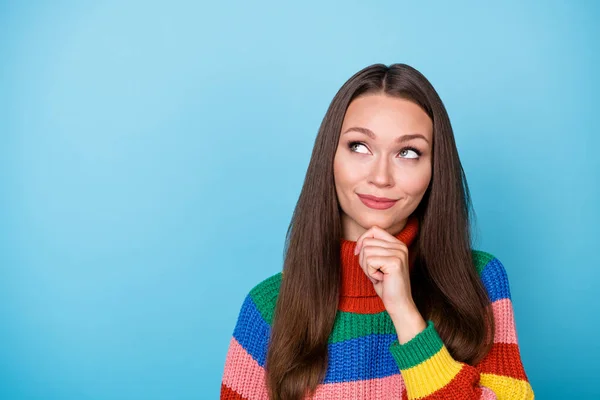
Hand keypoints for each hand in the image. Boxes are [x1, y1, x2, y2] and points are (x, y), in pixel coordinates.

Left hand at [354, 225, 426, 342]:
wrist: (399, 304)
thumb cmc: (386, 286)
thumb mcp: (378, 264)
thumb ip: (372, 250)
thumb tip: (360, 242)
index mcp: (397, 244)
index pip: (374, 229)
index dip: (362, 240)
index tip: (357, 253)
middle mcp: (399, 246)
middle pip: (367, 241)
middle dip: (363, 259)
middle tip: (374, 272)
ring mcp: (398, 253)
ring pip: (366, 251)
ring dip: (366, 267)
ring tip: (378, 276)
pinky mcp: (394, 262)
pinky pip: (369, 261)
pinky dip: (370, 273)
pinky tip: (381, 279)